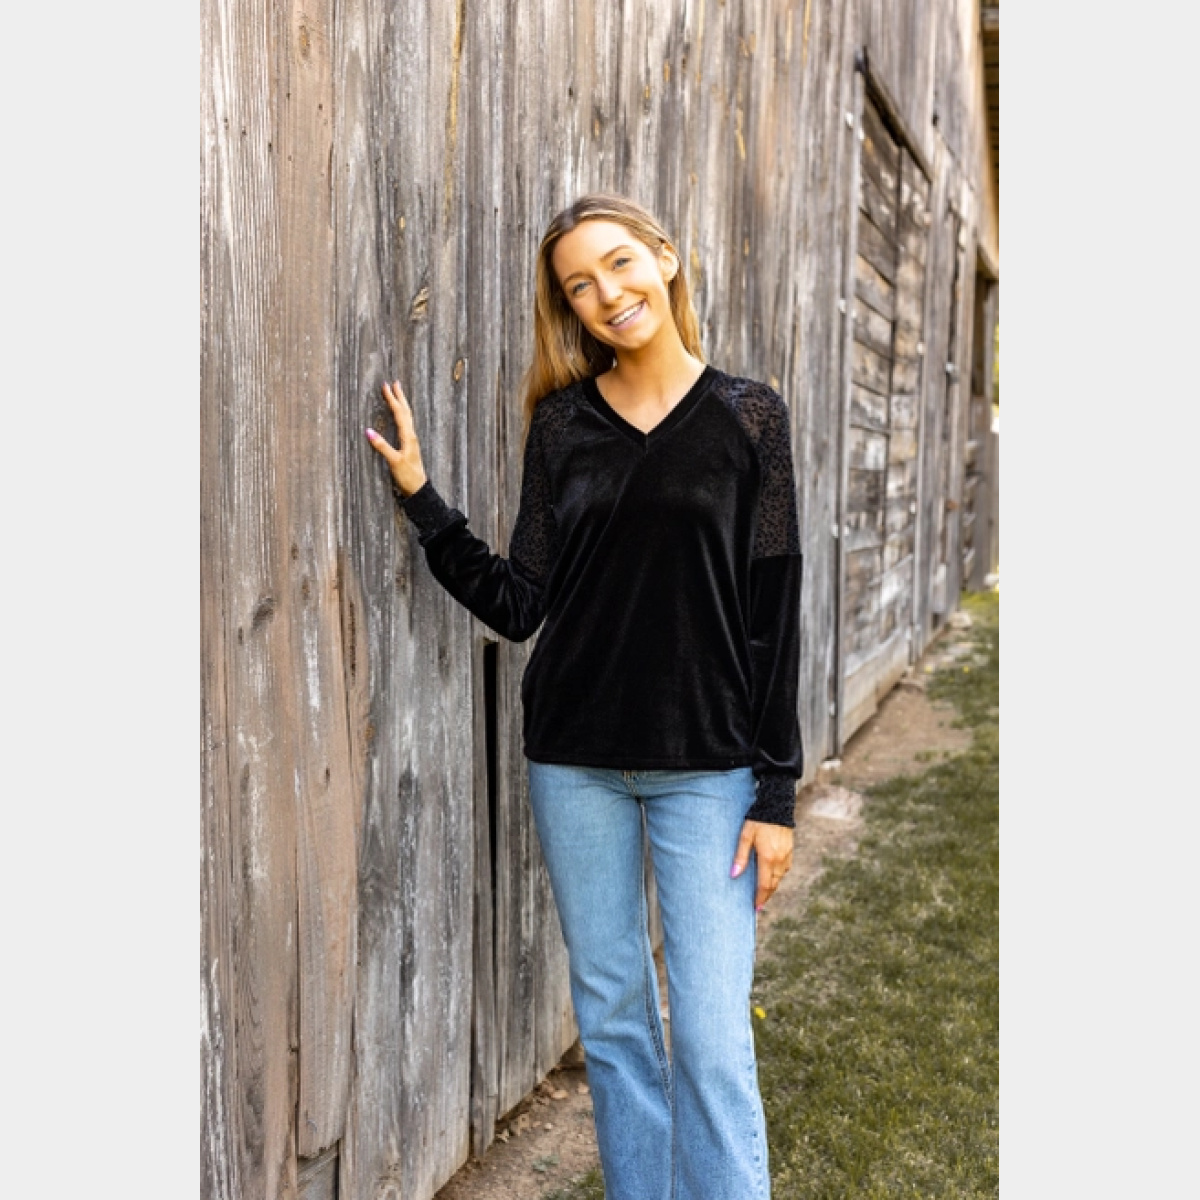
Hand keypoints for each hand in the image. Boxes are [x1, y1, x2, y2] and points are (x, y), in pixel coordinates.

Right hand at [366, 379, 428, 496]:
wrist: (419, 489)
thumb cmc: (408, 477)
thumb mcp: (394, 461)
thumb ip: (382, 446)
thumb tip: (368, 431)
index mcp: (408, 437)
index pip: (399, 413)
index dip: (392, 399)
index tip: (386, 386)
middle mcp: (412, 436)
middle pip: (406, 412)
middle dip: (399, 396)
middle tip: (395, 383)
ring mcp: (412, 441)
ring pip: (407, 417)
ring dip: (402, 404)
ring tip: (398, 394)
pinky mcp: (410, 446)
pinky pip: (406, 425)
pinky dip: (403, 415)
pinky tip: (401, 416)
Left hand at [731, 820, 793, 911]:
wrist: (777, 806)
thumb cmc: (758, 820)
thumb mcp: (745, 836)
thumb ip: (740, 857)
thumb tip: (733, 875)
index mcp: (768, 858)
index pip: (765, 885)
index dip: (760, 898)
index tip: (755, 908)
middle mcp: (780, 860)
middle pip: (774, 884)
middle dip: (766, 895)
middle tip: (758, 905)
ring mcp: (787, 855)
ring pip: (780, 877)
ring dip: (772, 886)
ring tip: (763, 892)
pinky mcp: (790, 850)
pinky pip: (784, 869)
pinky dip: (778, 876)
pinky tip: (771, 875)